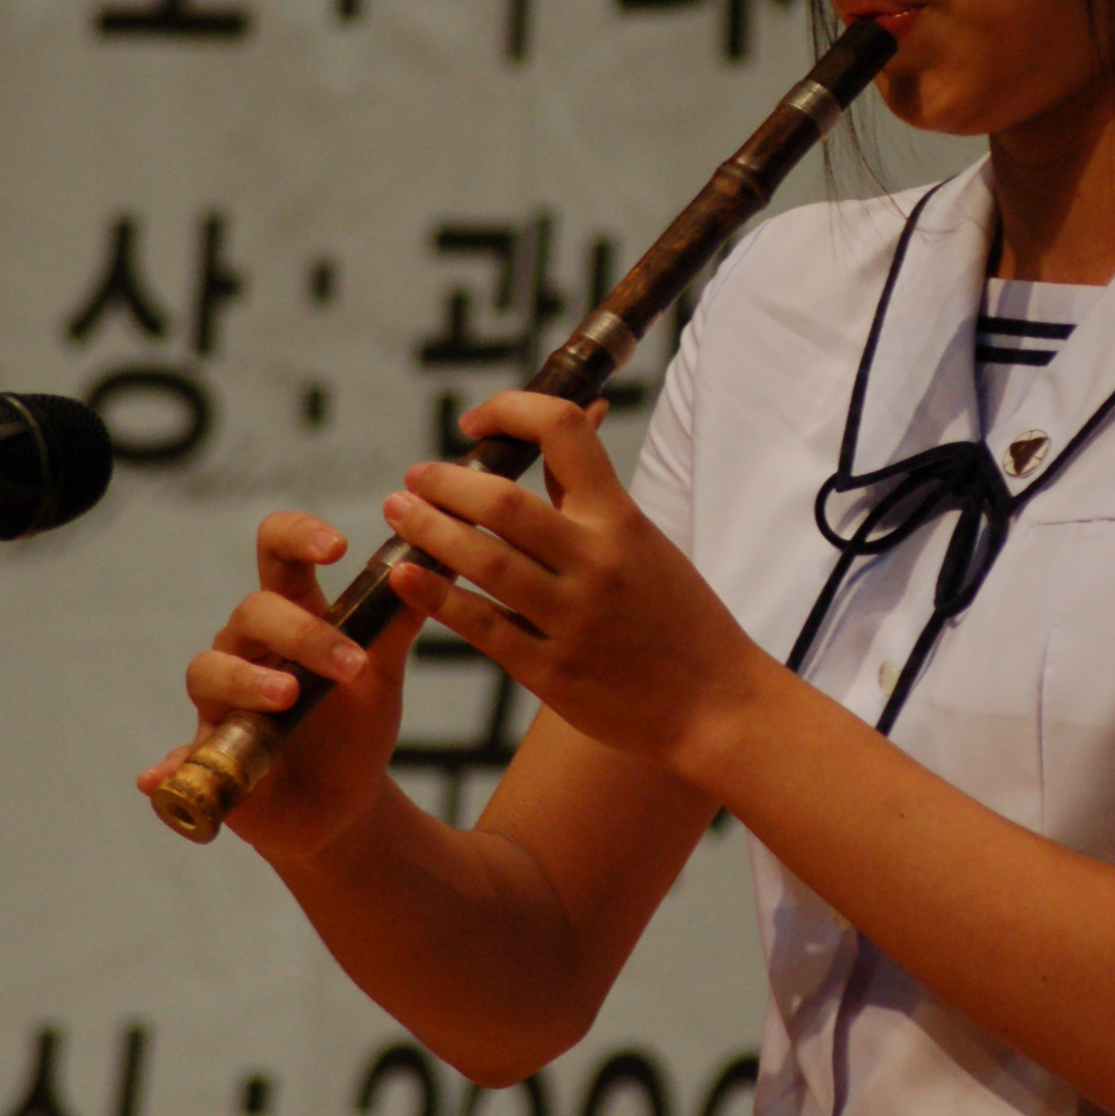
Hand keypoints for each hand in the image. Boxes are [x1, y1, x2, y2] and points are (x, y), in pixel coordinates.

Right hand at [137, 512, 420, 862]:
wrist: (343, 806)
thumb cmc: (355, 726)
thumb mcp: (383, 673)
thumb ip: (401, 621)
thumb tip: (443, 560)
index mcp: (289, 617)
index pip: (277, 553)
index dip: (297, 537)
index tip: (337, 545)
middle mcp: (245, 649)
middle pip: (253, 612)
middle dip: (302, 632)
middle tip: (351, 664)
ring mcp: (218, 702)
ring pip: (209, 671)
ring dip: (247, 682)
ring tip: (288, 696)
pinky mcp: (203, 758)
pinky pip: (173, 762)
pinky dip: (165, 769)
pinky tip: (156, 778)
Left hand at [377, 393, 762, 771]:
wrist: (716, 704)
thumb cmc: (682, 619)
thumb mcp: (646, 544)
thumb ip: (593, 499)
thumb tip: (559, 437)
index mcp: (622, 520)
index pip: (564, 432)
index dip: (511, 411)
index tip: (475, 421)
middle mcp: (595, 561)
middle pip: (502, 502)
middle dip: (446, 482)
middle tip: (414, 476)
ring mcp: (571, 618)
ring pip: (483, 561)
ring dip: (429, 531)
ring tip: (398, 513)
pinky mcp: (550, 671)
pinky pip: (481, 626)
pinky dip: (435, 598)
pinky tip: (404, 577)